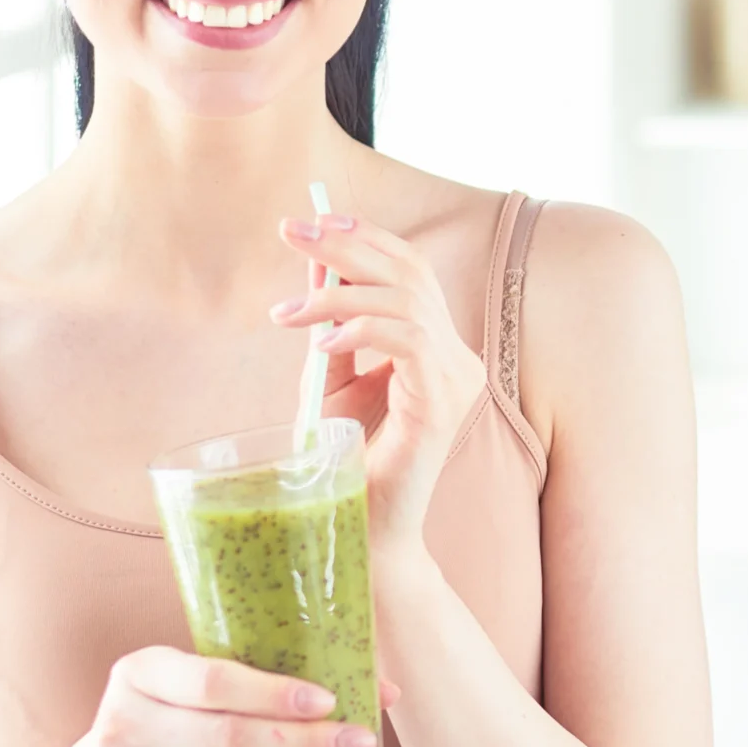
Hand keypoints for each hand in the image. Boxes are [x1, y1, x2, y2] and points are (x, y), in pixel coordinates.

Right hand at [57, 647, 380, 746]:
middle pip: (230, 737)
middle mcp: (126, 723)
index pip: (210, 683)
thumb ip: (264, 682)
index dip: (272, 694)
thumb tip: (381, 687)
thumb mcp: (185, 693)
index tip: (329, 701)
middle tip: (361, 742)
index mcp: (139, 673)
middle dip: (305, 742)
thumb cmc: (165, 728)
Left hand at [272, 212, 487, 549]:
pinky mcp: (444, 404)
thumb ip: (331, 318)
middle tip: (292, 232)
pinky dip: (362, 331)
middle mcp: (457, 358)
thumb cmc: (343, 459)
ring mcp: (457, 380)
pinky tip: (323, 341)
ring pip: (407, 301)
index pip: (412, 270)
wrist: (358, 527)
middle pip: (412, 272)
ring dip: (339, 295)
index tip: (311, 220)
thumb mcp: (329, 373)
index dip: (365, 236)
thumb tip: (314, 258)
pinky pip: (410, 341)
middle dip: (348, 245)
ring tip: (290, 314)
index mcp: (436, 347)